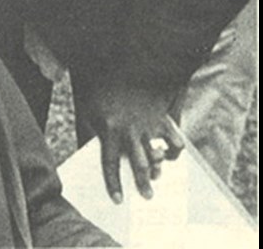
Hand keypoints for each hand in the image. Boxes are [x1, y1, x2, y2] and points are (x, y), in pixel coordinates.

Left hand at [79, 83, 184, 203]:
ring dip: (158, 169)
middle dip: (143, 183)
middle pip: (139, 165)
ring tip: (157, 176)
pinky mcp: (161, 117)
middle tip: (147, 196)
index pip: (110, 164)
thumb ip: (90, 132)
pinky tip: (170, 154)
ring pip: (158, 155)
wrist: (122, 63)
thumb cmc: (100, 88)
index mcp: (109, 129)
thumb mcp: (88, 110)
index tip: (119, 200)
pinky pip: (174, 140)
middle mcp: (130, 131)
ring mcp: (148, 125)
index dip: (114, 183)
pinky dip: (174, 151)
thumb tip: (92, 153)